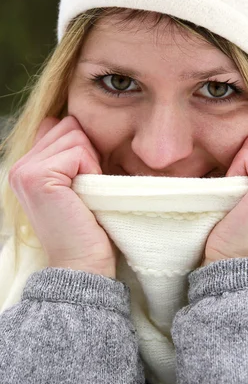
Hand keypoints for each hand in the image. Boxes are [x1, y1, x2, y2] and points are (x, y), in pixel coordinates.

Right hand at [8, 116, 117, 277]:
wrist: (82, 264)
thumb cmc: (88, 227)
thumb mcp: (77, 183)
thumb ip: (67, 152)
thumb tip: (67, 119)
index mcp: (26, 167)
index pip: (60, 125)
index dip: (82, 148)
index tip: (85, 180)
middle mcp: (20, 166)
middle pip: (69, 126)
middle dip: (88, 153)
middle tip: (86, 189)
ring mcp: (25, 170)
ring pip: (75, 135)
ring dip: (91, 163)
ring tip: (84, 193)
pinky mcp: (38, 176)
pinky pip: (78, 151)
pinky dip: (91, 171)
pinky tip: (84, 196)